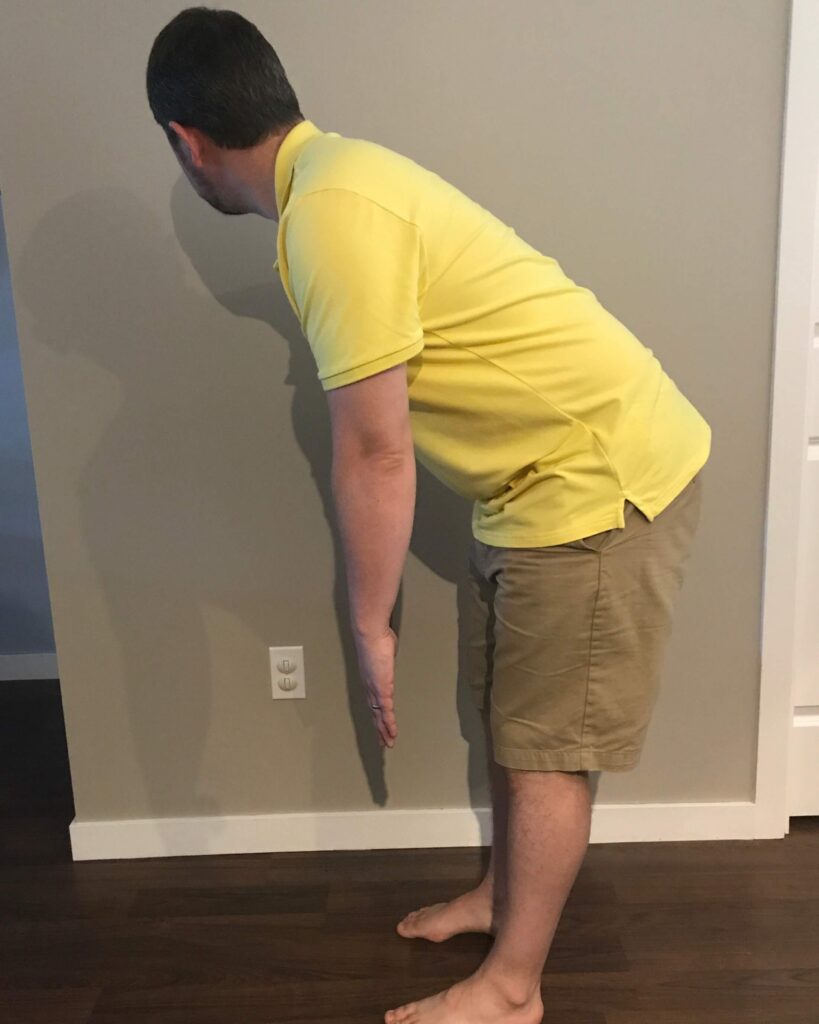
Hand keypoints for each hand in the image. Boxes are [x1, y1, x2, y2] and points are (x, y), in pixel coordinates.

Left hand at [354, 625, 398, 748]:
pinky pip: (386, 712)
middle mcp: (370, 687)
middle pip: (374, 712)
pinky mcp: (382, 690)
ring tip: (388, 743)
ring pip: (379, 716)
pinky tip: (392, 734)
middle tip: (382, 741)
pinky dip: (389, 724)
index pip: (373, 701)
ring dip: (384, 731)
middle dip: (378, 728)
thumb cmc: (377, 638)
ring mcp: (375, 690)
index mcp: (370, 678)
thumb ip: (386, 655)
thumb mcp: (384, 648)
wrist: (370, 635)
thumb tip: (389, 651)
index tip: (379, 723)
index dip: (376, 713)